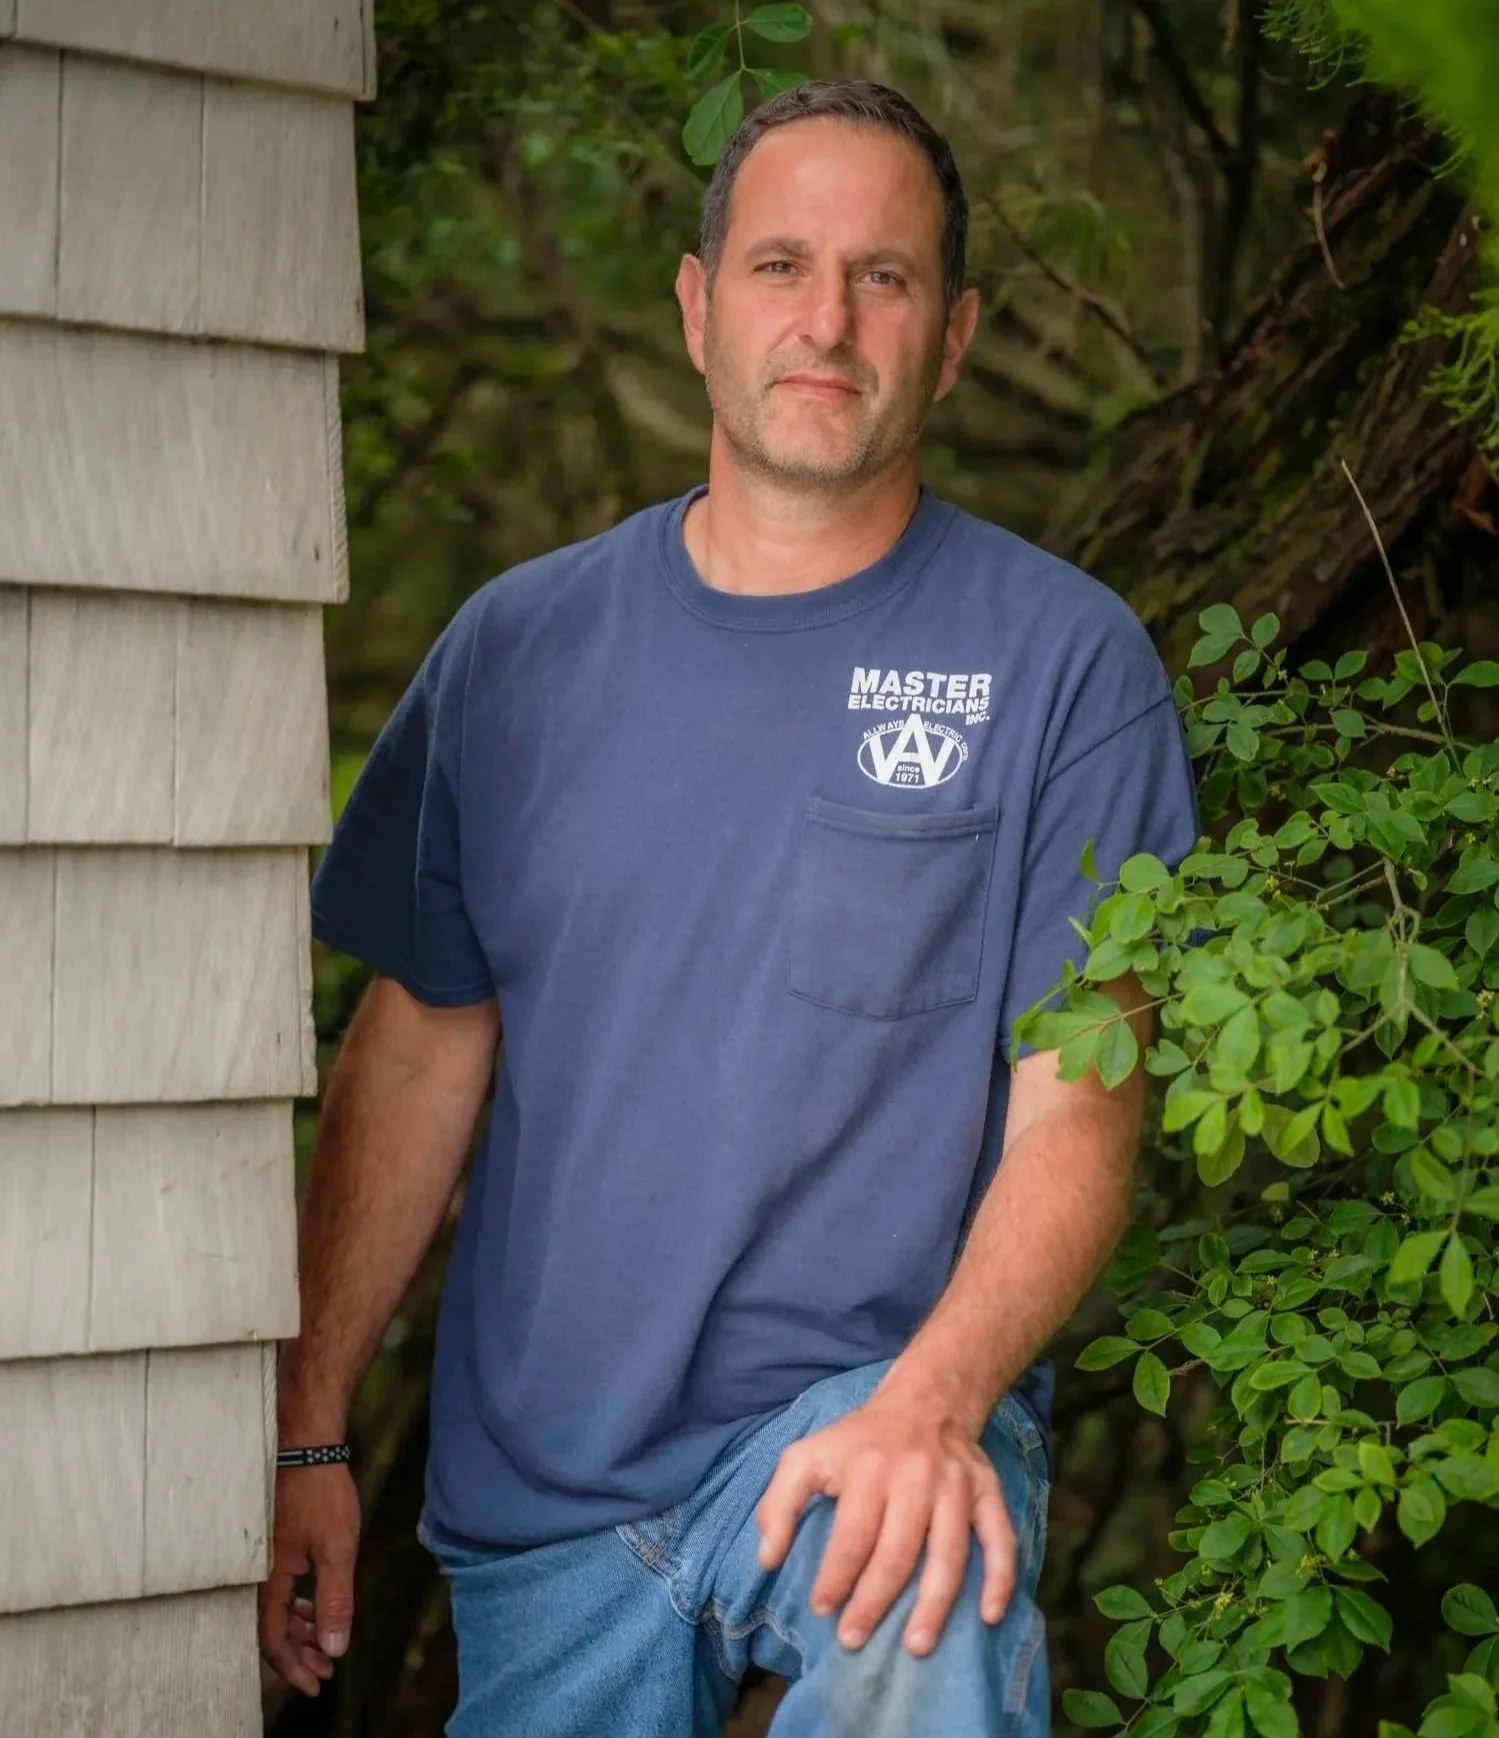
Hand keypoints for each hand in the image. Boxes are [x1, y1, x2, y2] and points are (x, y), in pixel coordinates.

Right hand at [258, 1463, 360, 1695]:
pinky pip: (276, 1588)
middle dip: (300, 1653)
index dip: (293, 1667)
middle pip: (270, 1629)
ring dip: (300, 1629)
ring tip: (326, 1642)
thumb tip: (335, 1649)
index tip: (315, 1685)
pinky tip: (315, 1606)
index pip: (271, 1639)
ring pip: (274, 1609)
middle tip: (324, 1670)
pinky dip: (296, 1605)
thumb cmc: (321, 1491)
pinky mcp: (269, 1544)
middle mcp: (255, 1572)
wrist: (306, 1444)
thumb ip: (335, 1600)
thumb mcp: (337, 1548)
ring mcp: (261, 1557)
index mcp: (267, 1578)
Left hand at [754, 1387, 1013, 1657]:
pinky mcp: (987, 1490)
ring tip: (915, 1647)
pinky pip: (1000, 1538)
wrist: (924, 1401)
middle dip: (874, 1602)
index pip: (852, 1536)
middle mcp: (915, 1476)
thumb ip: (779, 1503)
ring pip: (949, 1554)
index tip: (821, 1609)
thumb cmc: (858, 1441)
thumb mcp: (806, 1455)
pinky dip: (999, 1578)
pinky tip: (989, 1616)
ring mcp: (956, 1485)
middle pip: (897, 1552)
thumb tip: (766, 1560)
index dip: (835, 1578)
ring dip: (933, 1605)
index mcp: (868, 1468)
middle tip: (854, 1640)